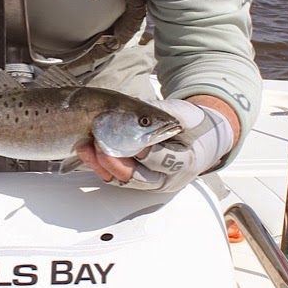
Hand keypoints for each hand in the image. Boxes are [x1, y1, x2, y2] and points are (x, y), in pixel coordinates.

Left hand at [77, 98, 233, 193]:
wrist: (201, 139)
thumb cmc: (193, 126)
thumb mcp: (184, 113)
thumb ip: (163, 111)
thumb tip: (139, 105)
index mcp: (184, 161)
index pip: (159, 160)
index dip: (141, 151)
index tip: (124, 138)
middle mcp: (167, 178)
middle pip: (137, 176)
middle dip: (114, 161)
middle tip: (98, 145)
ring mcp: (152, 182)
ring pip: (124, 180)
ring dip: (102, 165)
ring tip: (86, 147)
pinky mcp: (139, 181)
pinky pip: (117, 178)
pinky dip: (101, 167)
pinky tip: (89, 153)